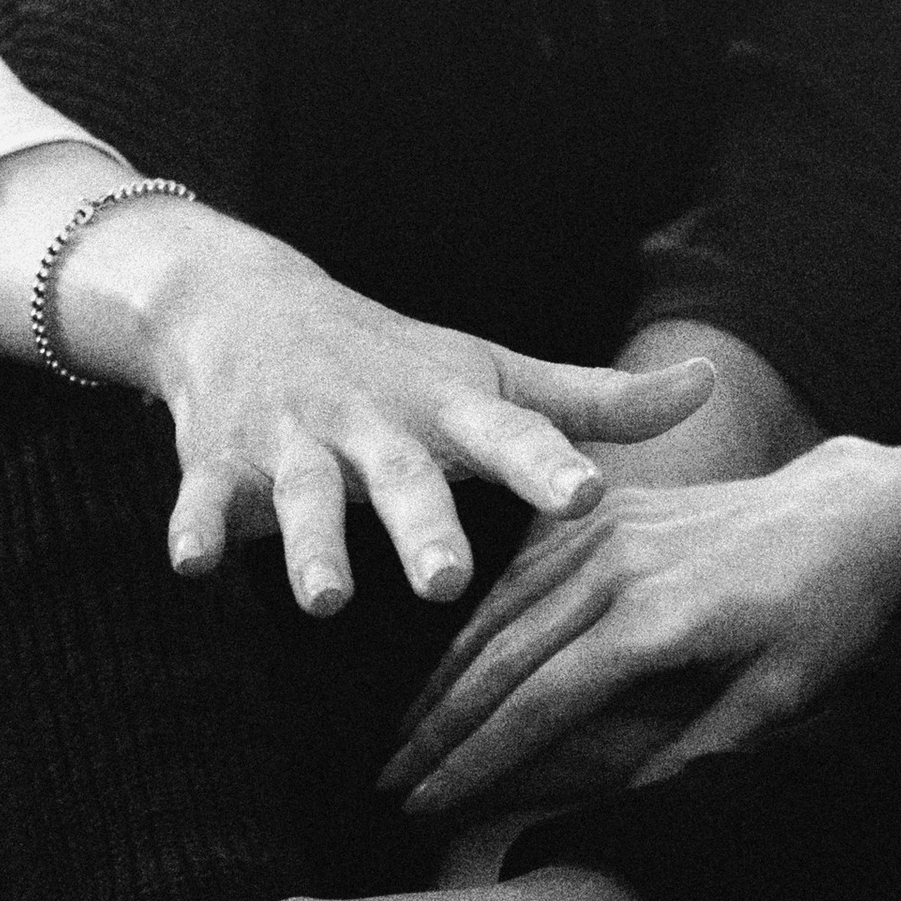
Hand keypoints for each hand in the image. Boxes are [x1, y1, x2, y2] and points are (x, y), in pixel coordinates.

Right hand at [55, 198, 716, 616]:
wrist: (237, 300)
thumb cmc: (390, 358)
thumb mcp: (490, 373)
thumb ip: (593, 403)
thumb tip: (708, 385)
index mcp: (444, 410)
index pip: (509, 439)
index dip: (548, 468)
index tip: (589, 498)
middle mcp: (372, 424)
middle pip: (403, 482)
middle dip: (423, 529)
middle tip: (445, 583)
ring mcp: (293, 443)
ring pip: (305, 499)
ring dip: (312, 546)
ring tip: (326, 600)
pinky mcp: (219, 463)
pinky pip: (205, 501)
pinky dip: (195, 529)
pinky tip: (191, 564)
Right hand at [380, 435, 900, 811]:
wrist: (856, 514)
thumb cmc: (830, 617)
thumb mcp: (784, 698)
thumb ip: (702, 753)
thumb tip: (623, 811)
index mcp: (654, 621)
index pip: (538, 704)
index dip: (474, 763)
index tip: (423, 807)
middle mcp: (617, 566)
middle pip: (500, 659)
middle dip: (436, 729)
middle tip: (385, 783)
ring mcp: (607, 529)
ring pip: (497, 610)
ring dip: (442, 677)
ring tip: (401, 735)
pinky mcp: (610, 511)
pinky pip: (522, 569)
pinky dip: (476, 619)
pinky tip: (446, 663)